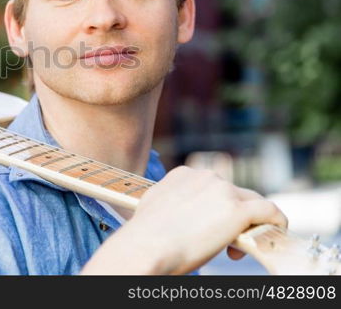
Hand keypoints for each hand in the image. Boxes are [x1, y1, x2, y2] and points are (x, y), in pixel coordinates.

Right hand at [80, 166, 287, 274]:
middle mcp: (205, 176)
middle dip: (233, 216)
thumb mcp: (154, 206)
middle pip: (234, 193)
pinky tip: (276, 231)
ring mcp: (223, 191)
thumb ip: (171, 201)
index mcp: (184, 174)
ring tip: (240, 246)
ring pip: (253, 201)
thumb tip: (175, 211)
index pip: (213, 187)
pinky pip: (269, 211)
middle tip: (224, 243)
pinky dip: (276, 221)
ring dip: (251, 222)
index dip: (216, 208)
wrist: (147, 245)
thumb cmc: (145, 235)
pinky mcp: (238, 210)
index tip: (209, 228)